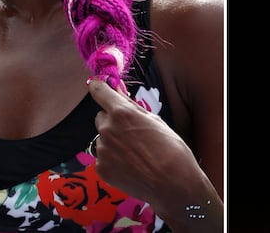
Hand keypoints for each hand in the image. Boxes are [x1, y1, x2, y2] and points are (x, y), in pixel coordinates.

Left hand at [88, 78, 222, 231]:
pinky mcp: (101, 168)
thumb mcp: (155, 120)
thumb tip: (119, 95)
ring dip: (113, 142)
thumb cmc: (170, 149)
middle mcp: (107, 129)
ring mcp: (102, 150)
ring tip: (135, 153)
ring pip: (103, 139)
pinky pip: (103, 157)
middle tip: (131, 132)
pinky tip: (130, 165)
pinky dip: (113, 159)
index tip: (97, 85)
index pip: (99, 91)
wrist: (173, 183)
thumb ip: (133, 108)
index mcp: (122, 113)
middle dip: (112, 120)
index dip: (98, 87)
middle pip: (101, 117)